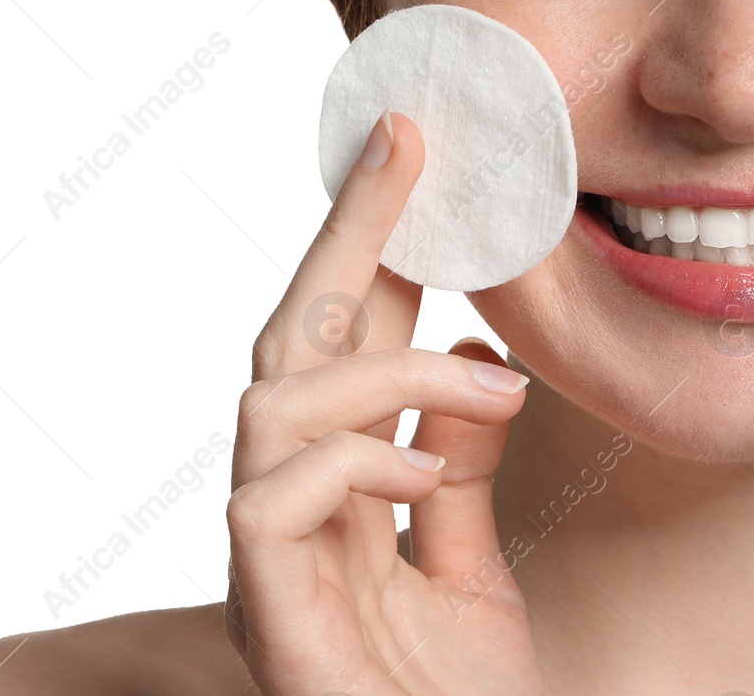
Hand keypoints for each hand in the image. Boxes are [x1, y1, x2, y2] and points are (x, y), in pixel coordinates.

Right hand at [223, 110, 546, 694]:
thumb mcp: (468, 565)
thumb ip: (452, 466)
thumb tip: (470, 365)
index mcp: (336, 478)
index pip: (344, 334)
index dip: (373, 240)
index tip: (416, 152)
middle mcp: (288, 499)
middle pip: (292, 331)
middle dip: (349, 228)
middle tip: (407, 142)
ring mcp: (266, 554)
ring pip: (272, 396)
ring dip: (385, 367)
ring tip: (488, 384)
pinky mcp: (265, 611)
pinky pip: (271, 499)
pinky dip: (355, 463)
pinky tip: (426, 473)